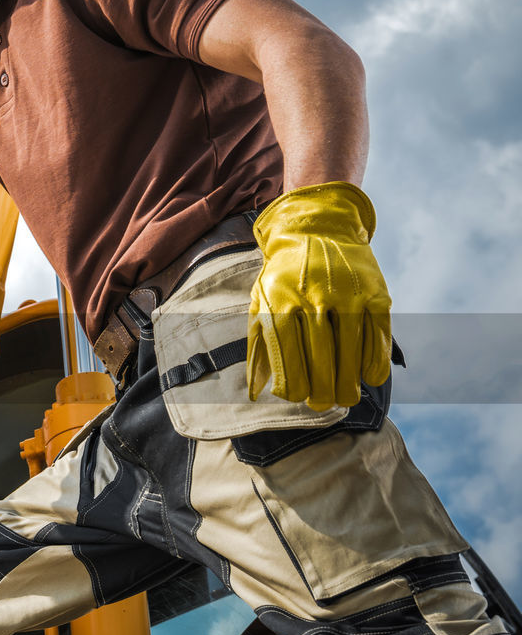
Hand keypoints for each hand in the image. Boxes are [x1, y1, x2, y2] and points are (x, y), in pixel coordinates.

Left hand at [247, 182, 391, 409]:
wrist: (316, 229)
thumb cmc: (283, 276)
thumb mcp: (260, 303)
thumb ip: (259, 347)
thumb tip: (256, 393)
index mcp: (280, 303)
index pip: (288, 355)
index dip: (294, 384)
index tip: (297, 399)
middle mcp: (313, 298)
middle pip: (320, 357)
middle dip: (322, 389)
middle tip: (324, 405)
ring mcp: (347, 294)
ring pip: (350, 349)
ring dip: (349, 381)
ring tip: (346, 398)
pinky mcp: (375, 292)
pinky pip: (378, 333)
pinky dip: (375, 359)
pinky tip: (370, 377)